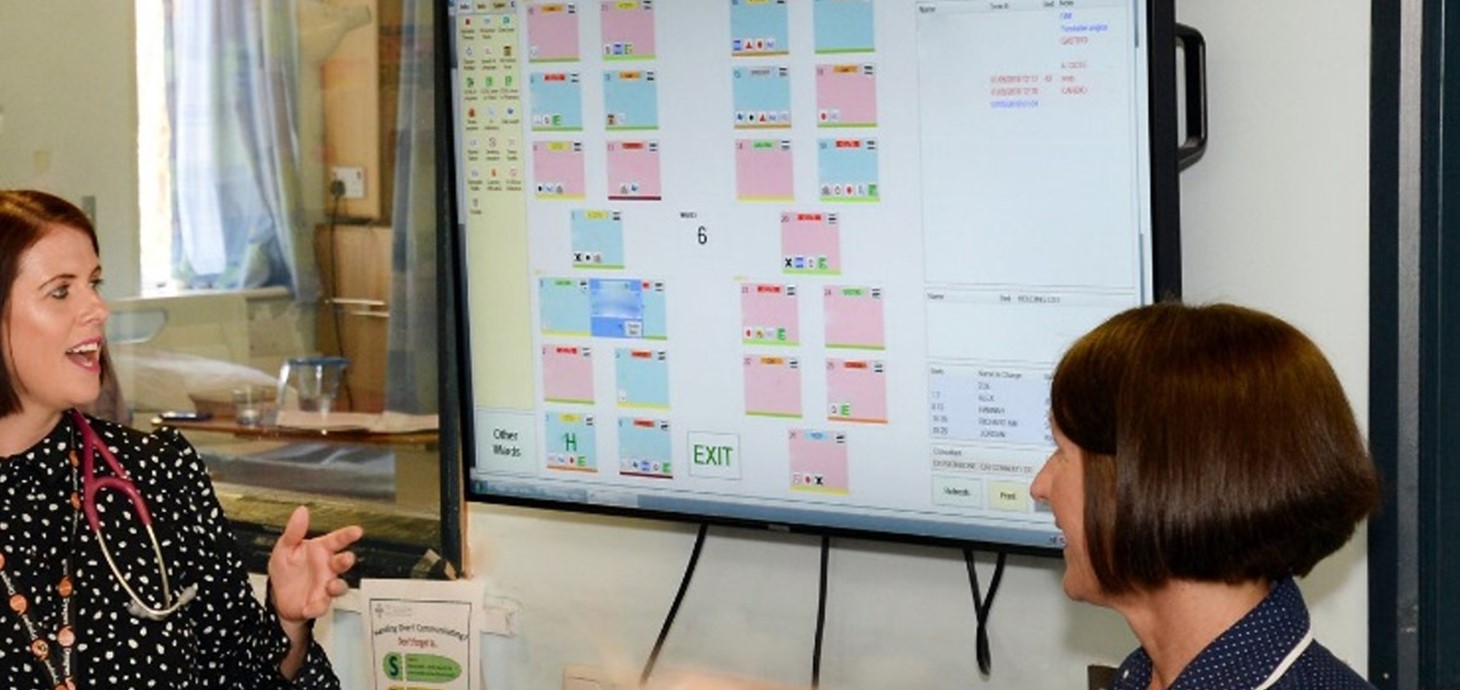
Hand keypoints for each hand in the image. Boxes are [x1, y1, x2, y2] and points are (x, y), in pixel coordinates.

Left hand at [268, 506, 363, 623]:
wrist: (278, 597)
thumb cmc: (287, 570)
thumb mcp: (284, 548)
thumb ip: (294, 531)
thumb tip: (301, 511)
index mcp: (320, 551)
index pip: (337, 540)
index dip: (347, 535)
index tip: (357, 530)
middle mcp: (327, 567)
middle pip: (342, 562)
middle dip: (346, 560)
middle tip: (346, 558)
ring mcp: (325, 585)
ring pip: (339, 586)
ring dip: (338, 586)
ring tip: (331, 586)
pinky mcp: (319, 603)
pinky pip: (322, 606)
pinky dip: (317, 607)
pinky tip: (310, 606)